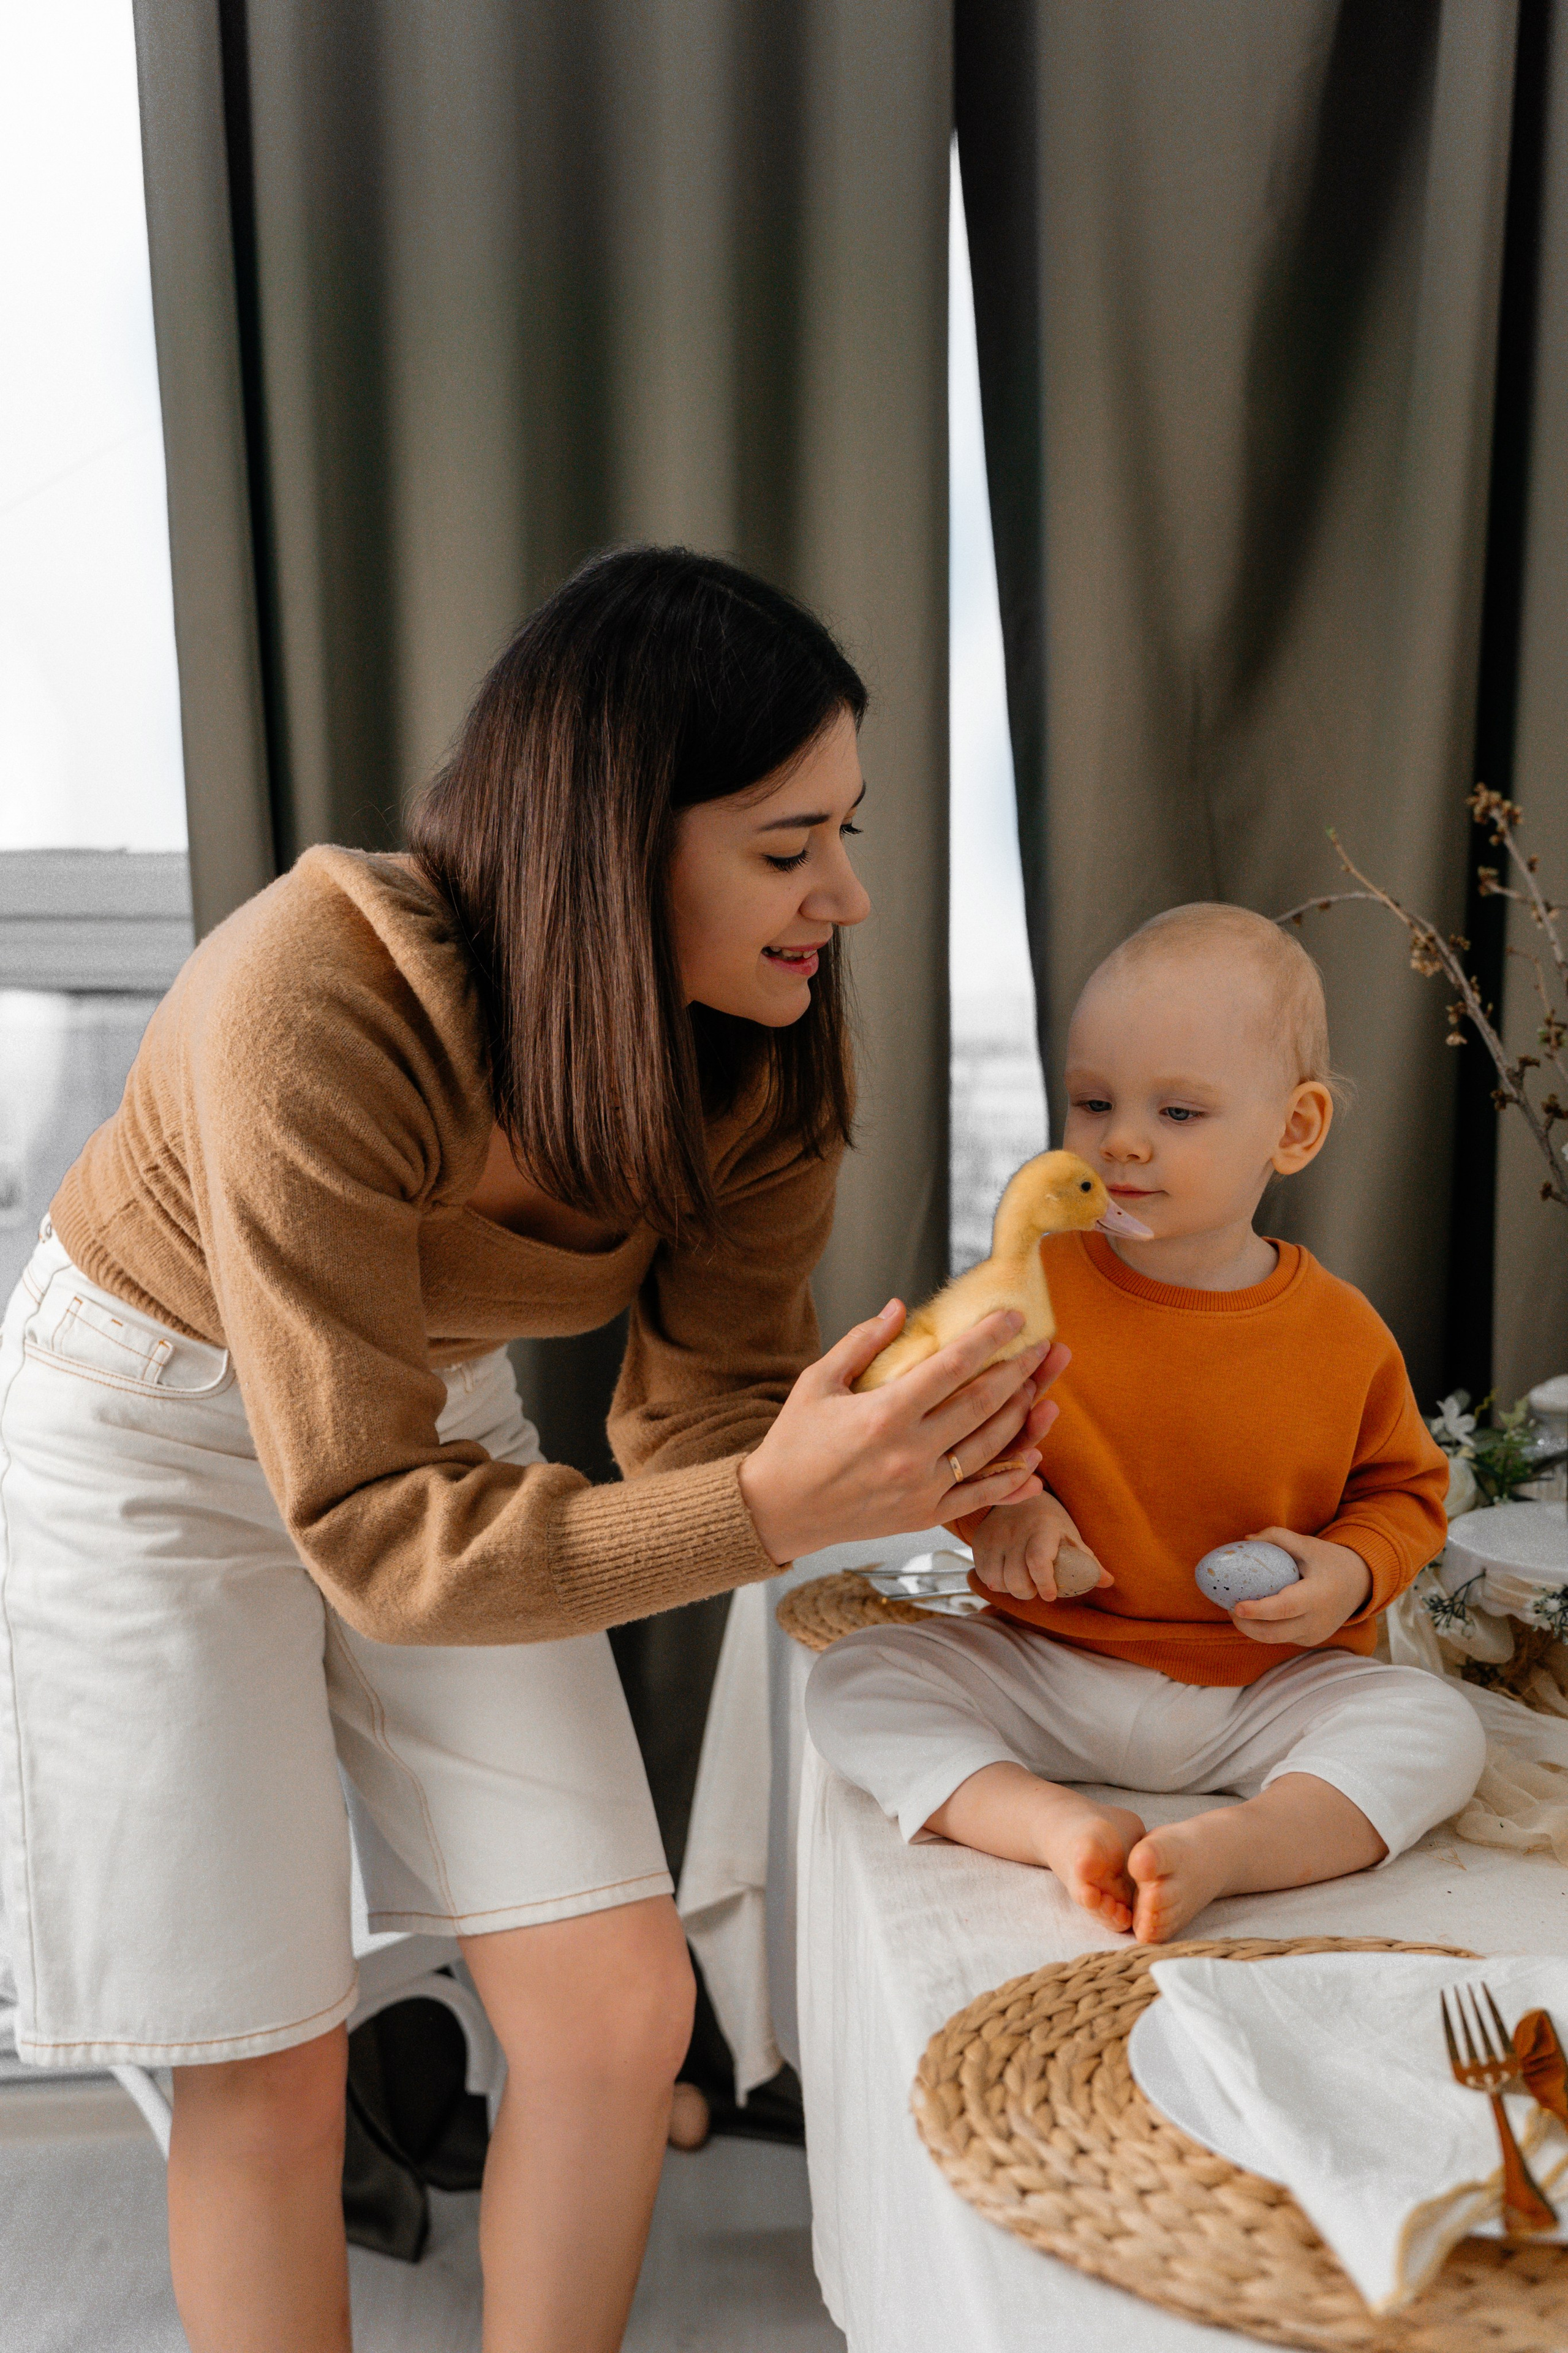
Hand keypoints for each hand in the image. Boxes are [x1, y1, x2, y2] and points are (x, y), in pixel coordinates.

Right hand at [737, 1303, 1066, 1563]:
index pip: (952, 1367)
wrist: (777, 1510)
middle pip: (982, 1404)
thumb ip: (862, 1342)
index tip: (1015, 1319)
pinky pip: (979, 1497)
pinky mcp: (923, 1516)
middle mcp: (910, 1452)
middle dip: (1020, 1373)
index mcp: (884, 1413)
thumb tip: (900, 1307)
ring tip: (1041, 1389)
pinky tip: (1034, 1459)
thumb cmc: (793, 1441)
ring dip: (1022, 1416)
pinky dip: (1011, 1479)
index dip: (989, 1339)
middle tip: (1045, 1350)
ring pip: (989, 1447)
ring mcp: (921, 1488)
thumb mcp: (818, 1381)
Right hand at [964, 1491, 1113, 1603]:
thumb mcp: (1071, 1536)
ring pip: (997, 1581)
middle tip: (1036, 1587)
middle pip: (1016, 1579)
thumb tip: (1109, 1582)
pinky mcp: (979, 1541)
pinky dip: (995, 1581)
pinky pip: (983, 1574)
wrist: (1020, 1496)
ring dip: (1010, 1588)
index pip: (1038, 1560)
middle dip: (1028, 1592)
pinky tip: (1005, 1574)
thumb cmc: (1051, 1522)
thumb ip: (1088, 1561)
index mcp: (1043, 1528)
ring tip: (1021, 1580)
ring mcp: (994, 1536)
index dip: (1044, 1582)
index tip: (1051, 1594)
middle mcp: (1015, 1531)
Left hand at [1229, 1527, 1372, 1646]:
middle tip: (1229, 1607)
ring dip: (1252, 1628)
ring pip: (1275, 1639)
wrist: (1359, 1584)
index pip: (1285, 1608)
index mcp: (1318, 1595)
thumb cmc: (1330, 1561)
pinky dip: (1265, 1628)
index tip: (1236, 1606)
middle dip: (1246, 1625)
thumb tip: (1246, 1540)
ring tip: (1237, 1610)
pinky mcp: (1310, 1640)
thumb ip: (1278, 1538)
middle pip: (1274, 1633)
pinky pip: (1282, 1637)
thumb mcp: (1308, 1544)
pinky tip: (1256, 1614)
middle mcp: (1317, 1621)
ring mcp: (1314, 1634)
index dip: (1258, 1610)